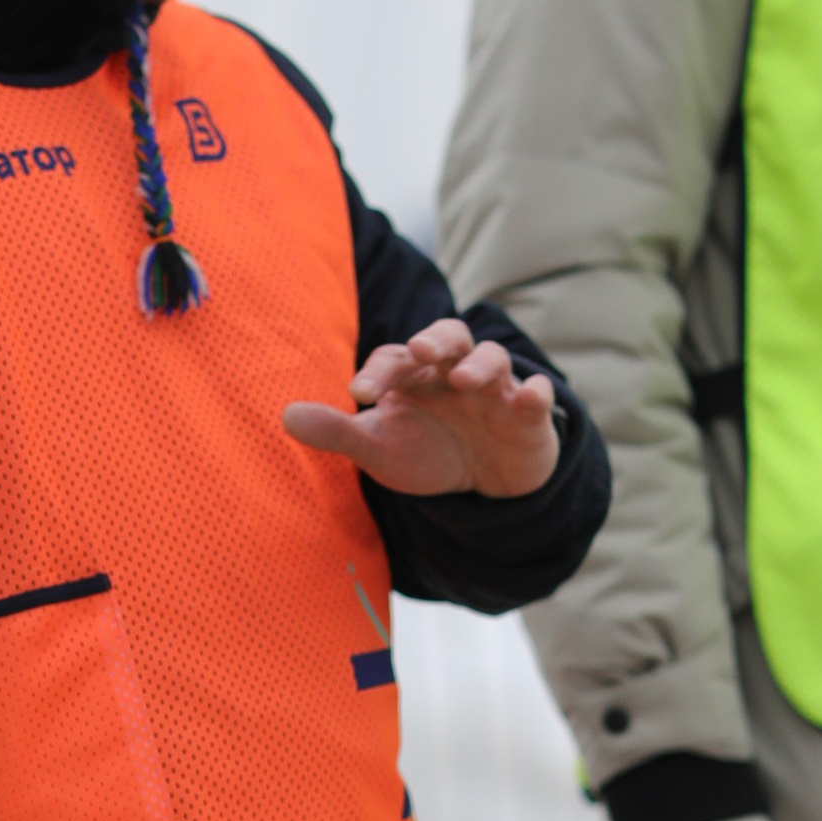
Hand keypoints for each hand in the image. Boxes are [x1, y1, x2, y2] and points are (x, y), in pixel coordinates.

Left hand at [282, 316, 558, 499]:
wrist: (483, 484)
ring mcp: (494, 389)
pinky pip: (536, 394)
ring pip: (491, 357)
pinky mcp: (528, 413)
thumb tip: (285, 415)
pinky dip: (534, 392)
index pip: (395, 359)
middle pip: (448, 336)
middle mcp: (454, 372)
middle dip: (436, 339)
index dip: (378, 372)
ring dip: (479, 363)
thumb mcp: (379, 448)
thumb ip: (338, 431)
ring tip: (464, 380)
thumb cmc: (427, 451)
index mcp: (415, 375)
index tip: (360, 395)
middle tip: (422, 350)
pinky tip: (528, 397)